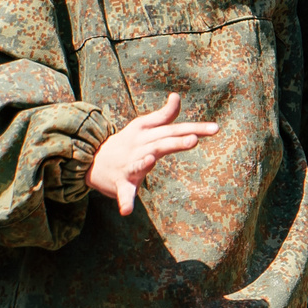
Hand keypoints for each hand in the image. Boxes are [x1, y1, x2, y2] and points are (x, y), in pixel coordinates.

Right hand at [86, 92, 216, 215]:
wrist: (91, 161)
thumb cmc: (125, 143)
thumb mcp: (142, 127)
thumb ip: (163, 115)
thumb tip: (177, 96)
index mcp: (145, 134)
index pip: (173, 129)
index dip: (194, 128)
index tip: (216, 128)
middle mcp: (138, 147)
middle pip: (160, 143)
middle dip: (176, 141)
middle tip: (194, 139)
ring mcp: (128, 165)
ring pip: (139, 164)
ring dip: (145, 163)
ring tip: (152, 159)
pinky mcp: (120, 183)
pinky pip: (123, 193)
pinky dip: (125, 201)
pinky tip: (127, 211)